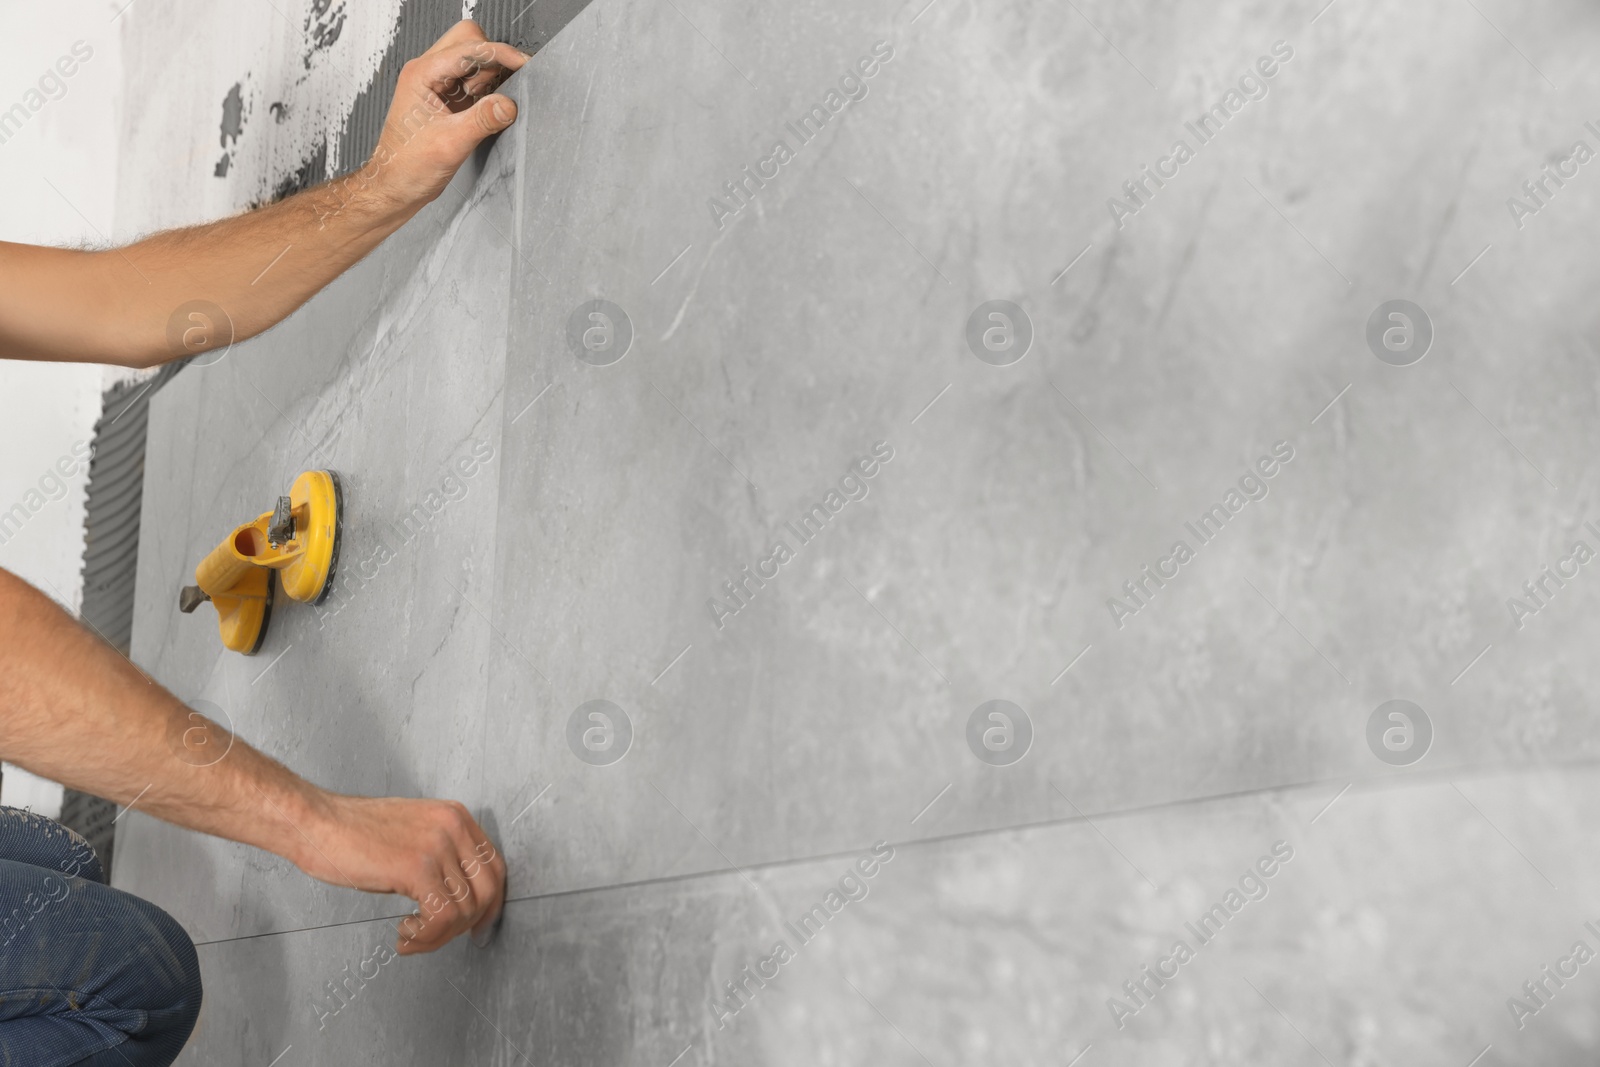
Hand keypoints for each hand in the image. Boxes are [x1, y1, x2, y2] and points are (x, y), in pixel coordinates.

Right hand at [295, 793, 507, 954]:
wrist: (316, 822)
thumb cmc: (353, 833)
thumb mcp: (412, 834)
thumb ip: (441, 856)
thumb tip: (458, 895)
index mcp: (456, 817)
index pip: (494, 867)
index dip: (490, 903)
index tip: (476, 927)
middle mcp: (454, 827)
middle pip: (487, 890)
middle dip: (466, 924)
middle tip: (436, 937)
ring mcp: (438, 846)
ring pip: (465, 909)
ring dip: (437, 935)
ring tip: (410, 935)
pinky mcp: (417, 867)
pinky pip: (441, 916)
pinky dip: (426, 936)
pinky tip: (404, 933)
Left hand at [363, 21, 528, 212]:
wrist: (395, 186)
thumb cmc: (407, 167)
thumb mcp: (450, 144)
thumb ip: (482, 120)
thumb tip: (509, 103)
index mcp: (421, 74)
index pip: (467, 48)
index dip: (498, 53)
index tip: (523, 64)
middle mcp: (428, 72)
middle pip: (469, 41)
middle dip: (492, 58)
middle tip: (505, 85)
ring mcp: (437, 84)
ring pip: (473, 59)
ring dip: (490, 76)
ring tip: (489, 106)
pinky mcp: (447, 98)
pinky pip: (474, 80)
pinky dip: (488, 89)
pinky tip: (488, 110)